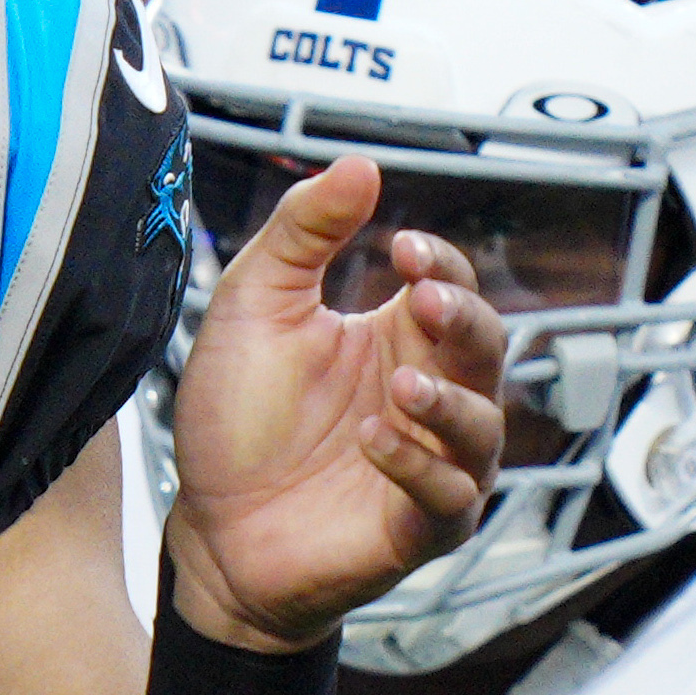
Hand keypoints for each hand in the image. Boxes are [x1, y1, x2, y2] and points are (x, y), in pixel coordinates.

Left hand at [160, 153, 508, 650]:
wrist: (209, 529)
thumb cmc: (237, 423)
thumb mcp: (254, 307)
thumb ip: (301, 234)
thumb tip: (358, 165)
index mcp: (396, 339)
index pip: (451, 287)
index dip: (440, 263)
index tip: (402, 246)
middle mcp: (427, 398)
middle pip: (487, 346)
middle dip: (464, 318)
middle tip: (424, 299)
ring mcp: (431, 464)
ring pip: (483, 425)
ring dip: (449, 400)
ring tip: (401, 383)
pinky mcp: (419, 527)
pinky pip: (447, 495)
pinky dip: (416, 465)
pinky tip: (371, 440)